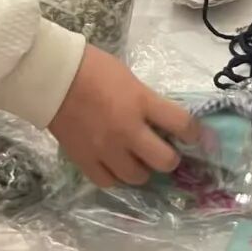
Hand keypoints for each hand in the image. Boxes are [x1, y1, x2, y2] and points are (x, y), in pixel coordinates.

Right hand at [48, 45, 199, 186]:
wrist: (53, 76)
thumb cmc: (92, 68)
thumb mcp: (128, 78)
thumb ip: (145, 101)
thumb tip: (161, 121)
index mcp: (141, 102)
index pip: (181, 124)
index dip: (195, 134)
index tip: (198, 138)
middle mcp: (128, 130)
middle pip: (164, 160)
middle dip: (169, 158)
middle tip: (164, 151)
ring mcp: (107, 149)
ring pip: (138, 177)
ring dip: (143, 169)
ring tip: (138, 159)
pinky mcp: (86, 161)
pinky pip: (110, 182)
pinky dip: (116, 177)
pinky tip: (116, 166)